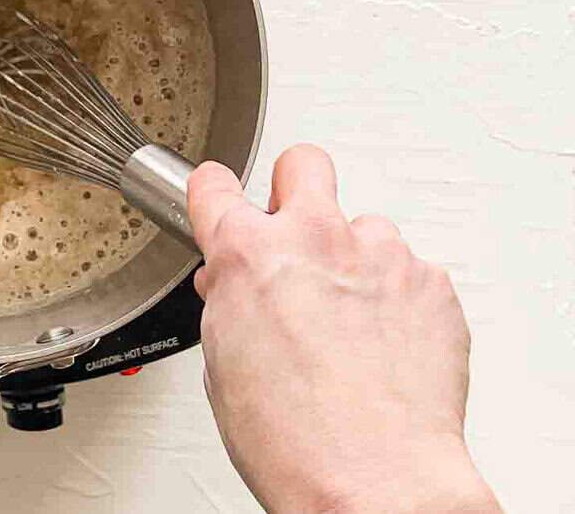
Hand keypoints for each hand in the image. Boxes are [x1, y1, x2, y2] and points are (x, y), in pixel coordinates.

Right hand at [188, 144, 499, 512]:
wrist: (374, 481)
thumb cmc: (294, 438)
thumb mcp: (222, 365)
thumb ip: (228, 304)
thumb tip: (232, 287)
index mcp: (247, 254)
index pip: (214, 184)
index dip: (213, 194)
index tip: (220, 200)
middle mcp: (313, 238)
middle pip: (302, 162)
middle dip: (294, 188)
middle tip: (295, 234)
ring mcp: (378, 255)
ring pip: (363, 226)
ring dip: (353, 260)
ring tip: (350, 321)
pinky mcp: (431, 282)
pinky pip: (409, 270)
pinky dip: (397, 299)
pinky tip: (385, 344)